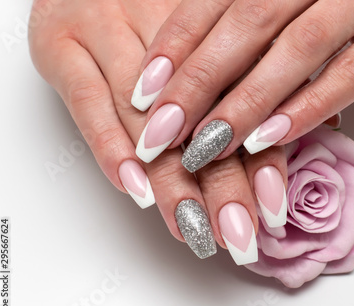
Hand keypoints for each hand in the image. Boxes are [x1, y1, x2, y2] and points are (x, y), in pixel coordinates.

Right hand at [28, 0, 290, 264]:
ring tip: (193, 227)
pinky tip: (134, 189)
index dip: (261, 158)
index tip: (271, 210)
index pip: (244, 102)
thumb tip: (291, 137)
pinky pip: (87, 101)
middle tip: (237, 235)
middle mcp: (166, 28)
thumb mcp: (203, 40)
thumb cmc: (149, 13)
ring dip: (172, 178)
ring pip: (147, 116)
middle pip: (201, 115)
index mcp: (212, 25)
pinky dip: (110, 147)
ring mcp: (110, 30)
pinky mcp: (62, 42)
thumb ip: (240, 83)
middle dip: (223, 183)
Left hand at [133, 0, 353, 172]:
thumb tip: (203, 71)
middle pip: (247, 25)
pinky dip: (312, 104)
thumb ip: (261, 18)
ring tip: (205, 147)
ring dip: (247, 101)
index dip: (177, 45)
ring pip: (297, 49)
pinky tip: (273, 138)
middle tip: (157, 133)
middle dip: (196, 83)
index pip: (217, 0)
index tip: (143, 91)